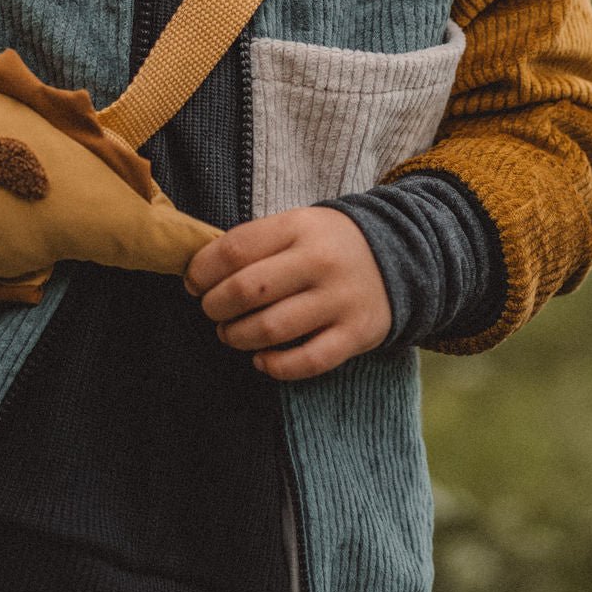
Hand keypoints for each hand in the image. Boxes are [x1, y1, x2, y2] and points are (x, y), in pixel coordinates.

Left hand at [184, 206, 391, 380]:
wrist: (399, 255)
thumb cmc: (326, 243)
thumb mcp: (295, 225)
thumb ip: (255, 243)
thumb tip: (200, 271)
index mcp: (298, 226)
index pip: (235, 249)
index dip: (203, 270)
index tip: (192, 282)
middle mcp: (319, 261)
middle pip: (248, 290)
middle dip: (215, 305)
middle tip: (210, 310)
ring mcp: (340, 300)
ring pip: (271, 328)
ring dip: (237, 336)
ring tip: (229, 333)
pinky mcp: (356, 335)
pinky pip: (307, 361)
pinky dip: (275, 366)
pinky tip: (260, 359)